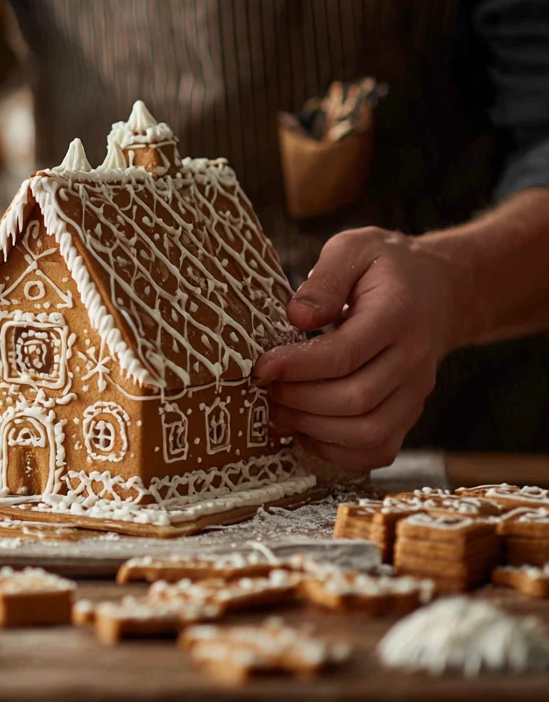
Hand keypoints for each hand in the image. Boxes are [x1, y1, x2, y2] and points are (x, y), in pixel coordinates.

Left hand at [252, 227, 468, 469]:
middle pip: (355, 399)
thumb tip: (297, 316)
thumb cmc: (386, 267)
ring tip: (278, 411)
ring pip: (368, 432)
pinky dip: (339, 452)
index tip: (261, 366)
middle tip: (264, 388)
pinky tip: (306, 433)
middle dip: (299, 399)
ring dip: (314, 429)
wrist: (439, 291)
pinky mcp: (408, 413)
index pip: (345, 354)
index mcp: (397, 315)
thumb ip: (326, 278)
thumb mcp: (354, 249)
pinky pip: (379, 449)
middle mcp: (412, 360)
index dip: (297, 366)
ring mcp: (415, 392)